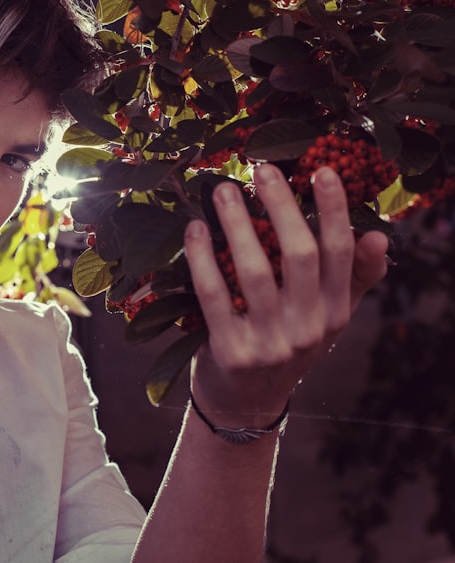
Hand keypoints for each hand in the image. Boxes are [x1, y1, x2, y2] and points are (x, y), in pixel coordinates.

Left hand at [183, 164, 388, 428]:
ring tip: (224, 191)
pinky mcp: (230, 352)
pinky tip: (194, 230)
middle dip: (282, 207)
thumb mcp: (325, 319)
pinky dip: (202, 259)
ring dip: (238, 225)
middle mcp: (308, 328)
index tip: (321, 170)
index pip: (341, 253)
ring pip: (255, 271)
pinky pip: (213, 295)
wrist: (244, 404)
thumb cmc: (284, 345)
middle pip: (299, 255)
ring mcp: (269, 342)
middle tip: (263, 169)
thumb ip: (354, 279)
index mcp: (335, 313)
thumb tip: (378, 236)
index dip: (333, 210)